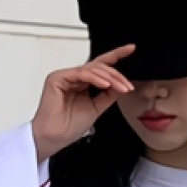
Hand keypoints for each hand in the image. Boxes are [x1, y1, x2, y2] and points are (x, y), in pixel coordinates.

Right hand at [30, 45, 135, 162]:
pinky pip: (81, 73)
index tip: (131, 49)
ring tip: (121, 87)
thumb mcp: (96, 108)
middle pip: (99, 67)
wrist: (55, 137)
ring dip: (110, 77)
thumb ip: (107, 95)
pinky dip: (95, 78)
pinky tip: (105, 84)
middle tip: (128, 86)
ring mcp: (66, 76)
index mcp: (82, 83)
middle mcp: (74, 77)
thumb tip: (121, 84)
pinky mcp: (58, 78)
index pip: (101, 67)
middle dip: (116, 75)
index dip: (116, 56)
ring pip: (92, 69)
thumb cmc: (69, 126)